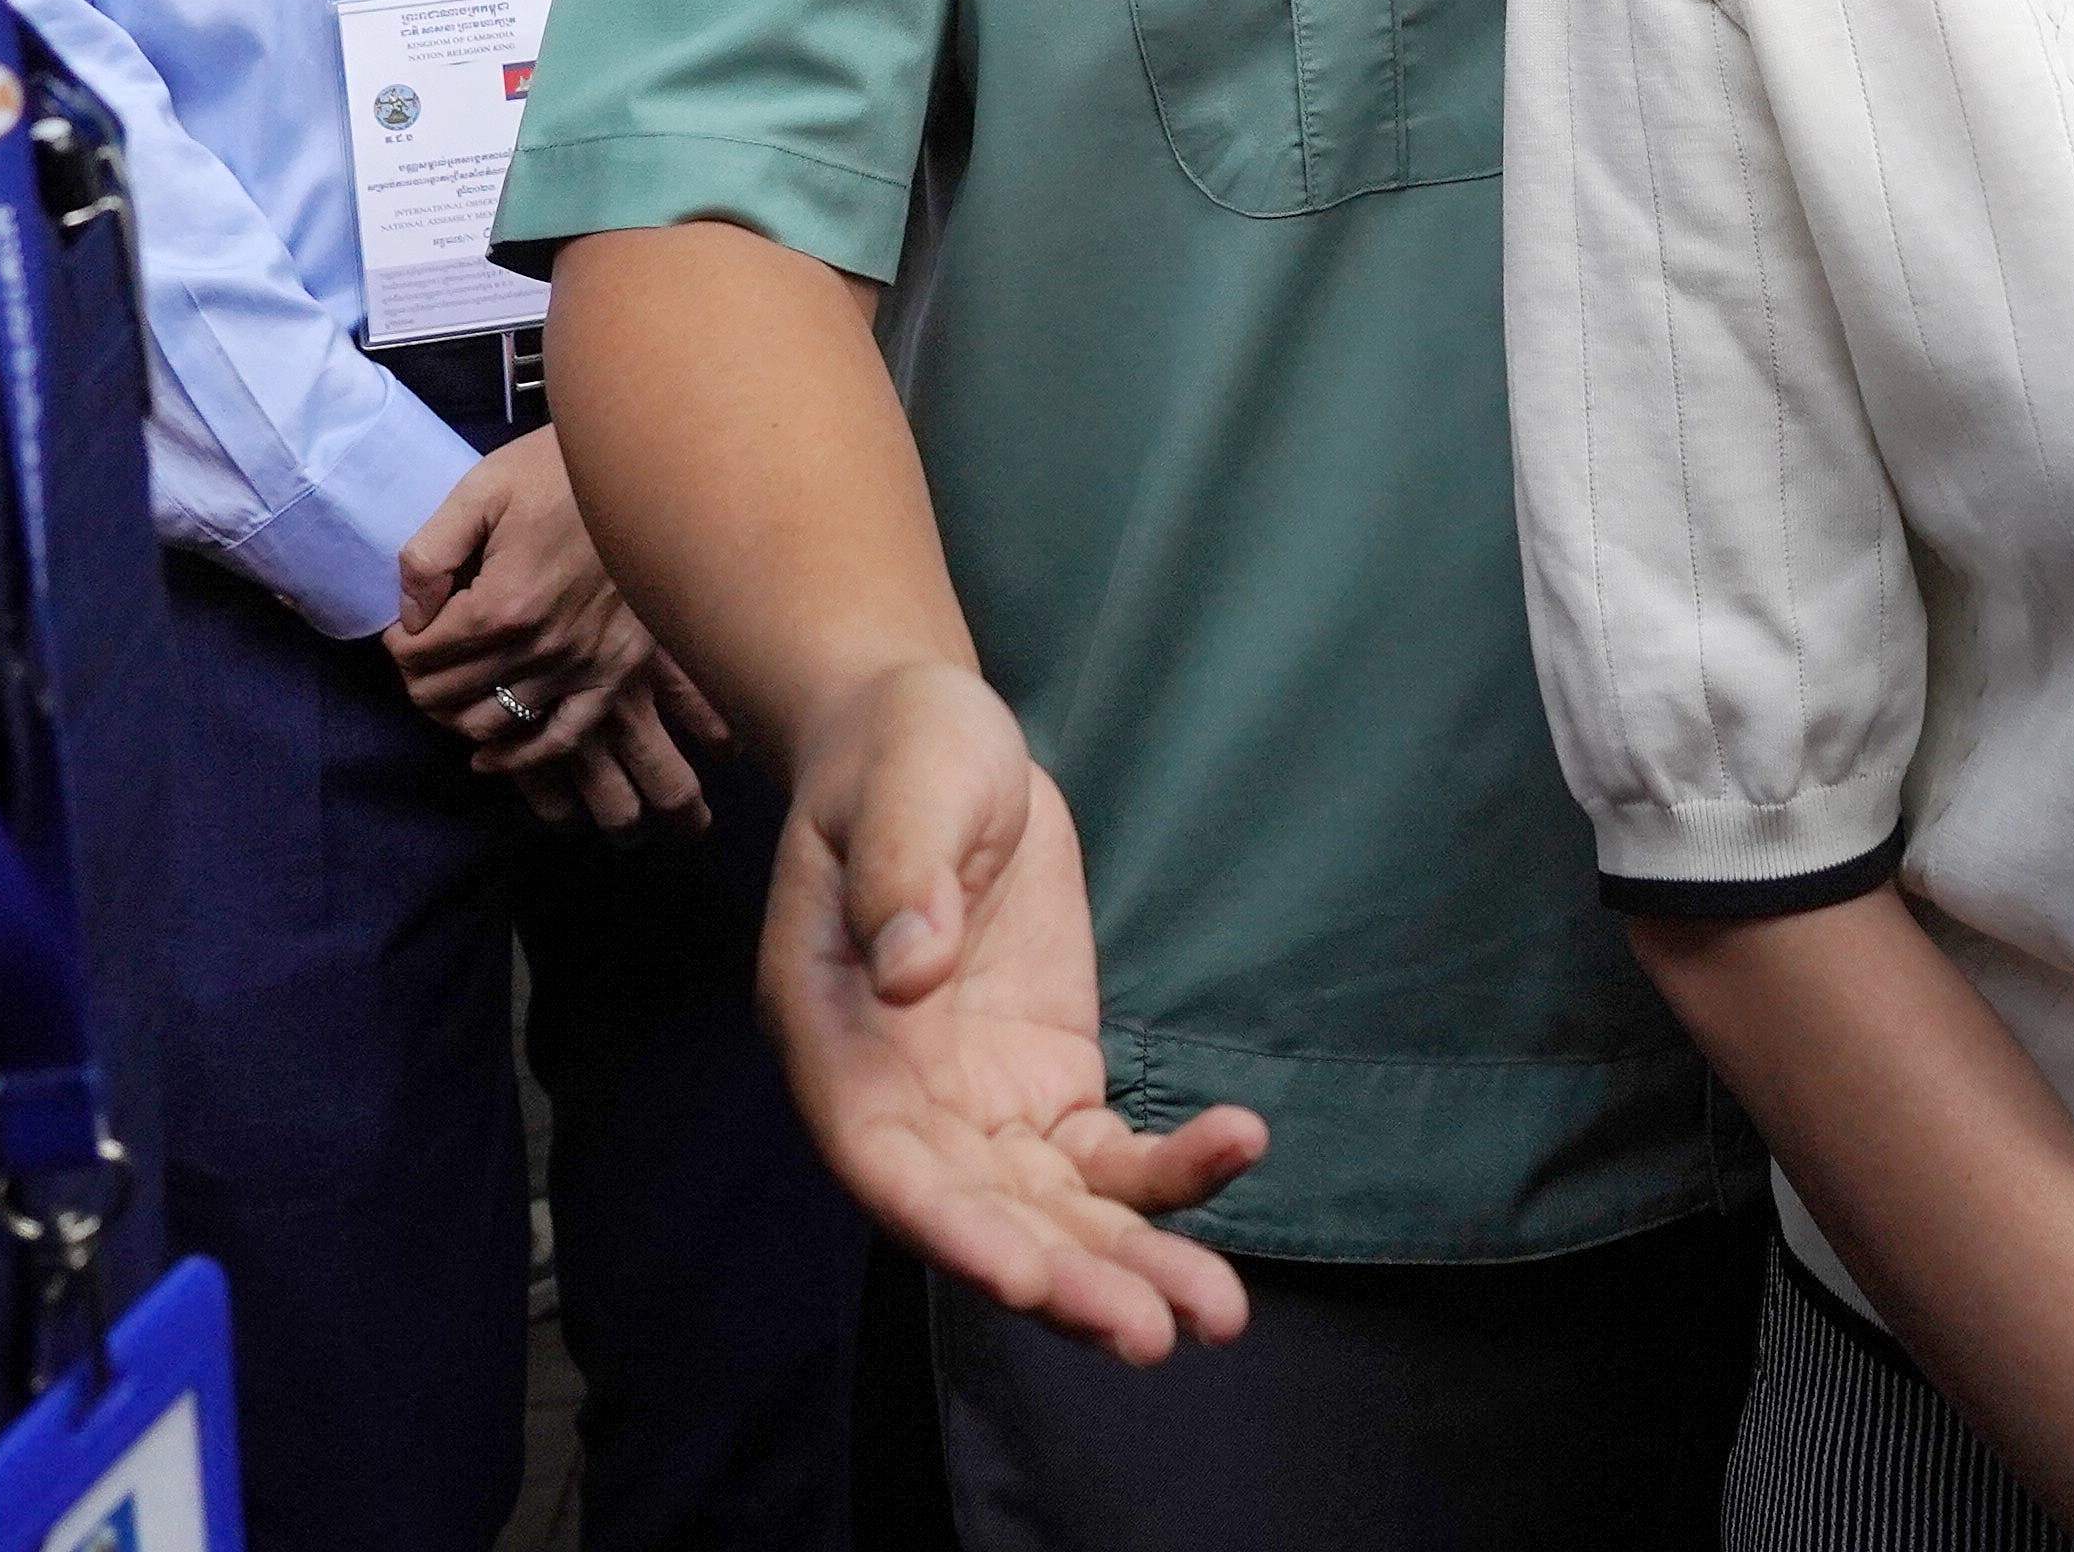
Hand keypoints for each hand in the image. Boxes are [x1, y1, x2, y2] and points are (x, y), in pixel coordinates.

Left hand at [385, 431, 704, 832]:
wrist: (648, 471)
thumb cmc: (559, 474)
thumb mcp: (481, 490)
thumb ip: (430, 555)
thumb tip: (406, 615)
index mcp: (501, 604)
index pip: (417, 654)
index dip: (396, 642)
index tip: (402, 626)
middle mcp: (539, 649)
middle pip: (445, 694)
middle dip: (417, 676)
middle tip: (420, 653)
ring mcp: (580, 668)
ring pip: (490, 723)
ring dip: (453, 711)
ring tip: (449, 685)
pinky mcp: (615, 674)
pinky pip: (559, 739)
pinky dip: (517, 757)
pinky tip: (487, 756)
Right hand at [771, 660, 1267, 1365]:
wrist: (934, 740)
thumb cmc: (901, 755)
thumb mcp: (903, 787)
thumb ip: (903, 874)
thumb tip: (909, 968)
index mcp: (834, 1036)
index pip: (884, 1161)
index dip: (949, 1227)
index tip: (1023, 1278)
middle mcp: (901, 1098)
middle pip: (981, 1216)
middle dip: (1065, 1282)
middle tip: (1156, 1332)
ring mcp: (979, 1102)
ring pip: (1051, 1212)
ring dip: (1128, 1265)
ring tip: (1220, 1314)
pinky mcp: (1049, 1084)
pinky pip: (1108, 1156)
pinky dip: (1171, 1170)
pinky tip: (1240, 1144)